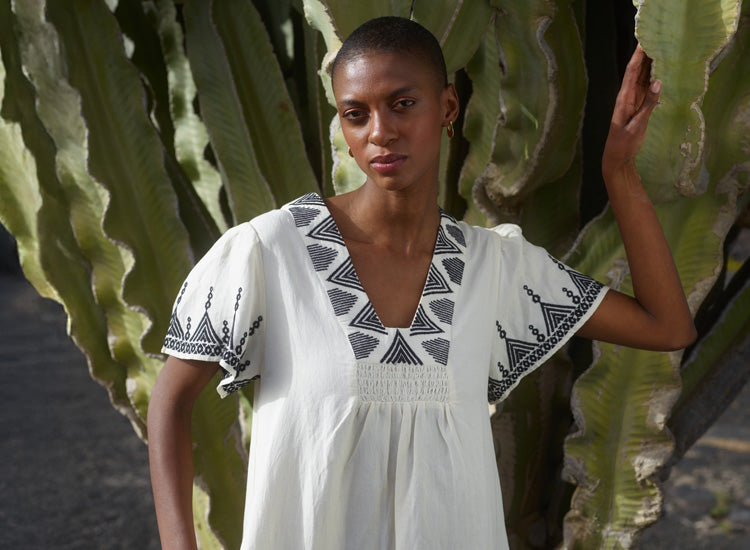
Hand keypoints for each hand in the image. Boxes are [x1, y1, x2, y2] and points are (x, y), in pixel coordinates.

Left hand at [602, 45, 660, 178]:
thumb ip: (648, 105)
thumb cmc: (624, 143)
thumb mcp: (637, 125)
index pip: (632, 71)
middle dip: (646, 54)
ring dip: (650, 64)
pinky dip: (652, 77)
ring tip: (660, 48)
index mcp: (624, 98)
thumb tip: (658, 83)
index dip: (639, 55)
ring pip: (642, 78)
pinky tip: (660, 70)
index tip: (645, 40)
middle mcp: (627, 96)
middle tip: (657, 38)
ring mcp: (632, 101)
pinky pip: (645, 87)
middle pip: (638, 70)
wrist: (616, 158)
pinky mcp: (637, 107)